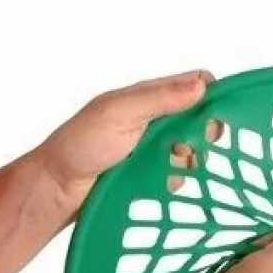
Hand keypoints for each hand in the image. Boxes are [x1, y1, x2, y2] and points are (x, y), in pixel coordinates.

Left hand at [37, 70, 213, 214]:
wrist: (60, 187)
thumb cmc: (81, 144)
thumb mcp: (119, 112)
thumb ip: (158, 98)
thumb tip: (200, 86)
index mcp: (149, 96)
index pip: (195, 85)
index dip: (211, 97)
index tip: (212, 117)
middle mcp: (157, 119)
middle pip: (200, 119)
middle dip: (202, 134)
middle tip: (185, 146)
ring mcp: (157, 147)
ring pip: (194, 149)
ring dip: (188, 160)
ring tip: (165, 166)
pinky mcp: (155, 173)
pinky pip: (181, 175)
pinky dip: (176, 178)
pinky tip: (160, 181)